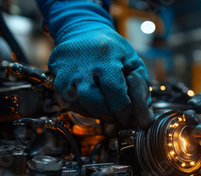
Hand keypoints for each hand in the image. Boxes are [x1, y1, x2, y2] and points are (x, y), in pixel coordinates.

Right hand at [45, 2, 153, 127]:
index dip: (123, 110)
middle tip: (116, 116)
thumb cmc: (112, 50)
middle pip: (95, 102)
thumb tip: (145, 120)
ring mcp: (66, 71)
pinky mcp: (55, 76)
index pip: (115, 92)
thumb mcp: (133, 63)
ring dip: (94, 112)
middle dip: (108, 115)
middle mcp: (83, 65)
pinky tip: (90, 101)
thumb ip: (141, 91)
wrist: (83, 31)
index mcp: (107, 58)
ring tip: (104, 107)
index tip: (128, 116)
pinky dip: (81, 107)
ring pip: (79, 105)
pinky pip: (67, 102)